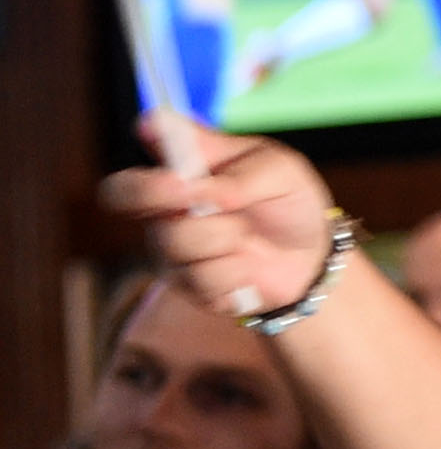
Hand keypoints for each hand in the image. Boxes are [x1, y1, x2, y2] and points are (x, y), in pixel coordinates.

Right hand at [97, 122, 337, 320]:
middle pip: (122, 197)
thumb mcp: (279, 171)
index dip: (144, 166)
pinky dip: (237, 271)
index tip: (177, 173)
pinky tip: (247, 265)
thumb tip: (194, 182)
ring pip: (176, 240)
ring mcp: (170, 248)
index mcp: (181, 169)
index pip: (135, 164)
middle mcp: (163, 208)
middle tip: (202, 199)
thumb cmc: (287, 199)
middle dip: (160, 198)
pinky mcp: (187, 285)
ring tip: (246, 233)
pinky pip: (203, 279)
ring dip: (226, 235)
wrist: (311, 251)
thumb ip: (238, 173)